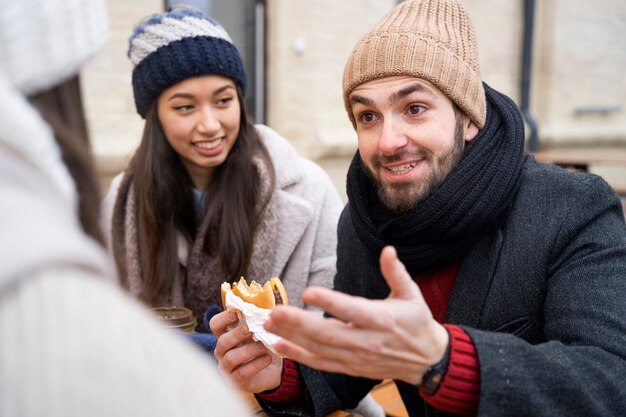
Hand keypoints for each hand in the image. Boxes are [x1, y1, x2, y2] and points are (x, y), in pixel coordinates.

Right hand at [210, 310, 282, 392]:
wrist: (272, 371)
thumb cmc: (263, 347)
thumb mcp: (260, 332)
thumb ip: (258, 321)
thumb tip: (265, 309)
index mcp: (226, 335)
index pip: (215, 324)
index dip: (223, 318)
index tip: (236, 314)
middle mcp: (222, 351)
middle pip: (222, 341)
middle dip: (236, 334)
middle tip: (251, 330)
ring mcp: (226, 367)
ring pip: (231, 358)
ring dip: (249, 350)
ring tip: (264, 346)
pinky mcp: (235, 381)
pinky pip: (242, 372)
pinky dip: (256, 364)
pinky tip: (268, 358)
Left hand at [264, 246, 448, 384]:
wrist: (427, 360)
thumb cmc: (417, 323)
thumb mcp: (411, 294)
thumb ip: (396, 272)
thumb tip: (388, 250)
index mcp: (382, 319)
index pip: (352, 310)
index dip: (330, 302)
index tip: (308, 292)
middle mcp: (367, 341)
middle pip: (329, 333)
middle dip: (299, 323)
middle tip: (275, 312)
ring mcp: (357, 357)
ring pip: (320, 349)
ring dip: (293, 338)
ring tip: (270, 325)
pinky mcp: (351, 368)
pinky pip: (322, 363)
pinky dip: (300, 357)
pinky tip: (280, 346)